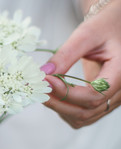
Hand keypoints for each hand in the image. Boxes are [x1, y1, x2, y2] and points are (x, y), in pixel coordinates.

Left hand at [41, 0, 120, 128]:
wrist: (113, 29)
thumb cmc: (103, 27)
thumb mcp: (86, 34)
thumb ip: (66, 55)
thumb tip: (43, 74)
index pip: (93, 96)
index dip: (66, 92)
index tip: (46, 80)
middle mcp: (120, 92)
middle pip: (86, 111)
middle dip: (57, 102)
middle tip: (37, 88)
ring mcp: (111, 101)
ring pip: (83, 118)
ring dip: (59, 108)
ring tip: (44, 90)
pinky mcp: (102, 103)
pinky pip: (82, 116)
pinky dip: (65, 110)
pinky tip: (55, 95)